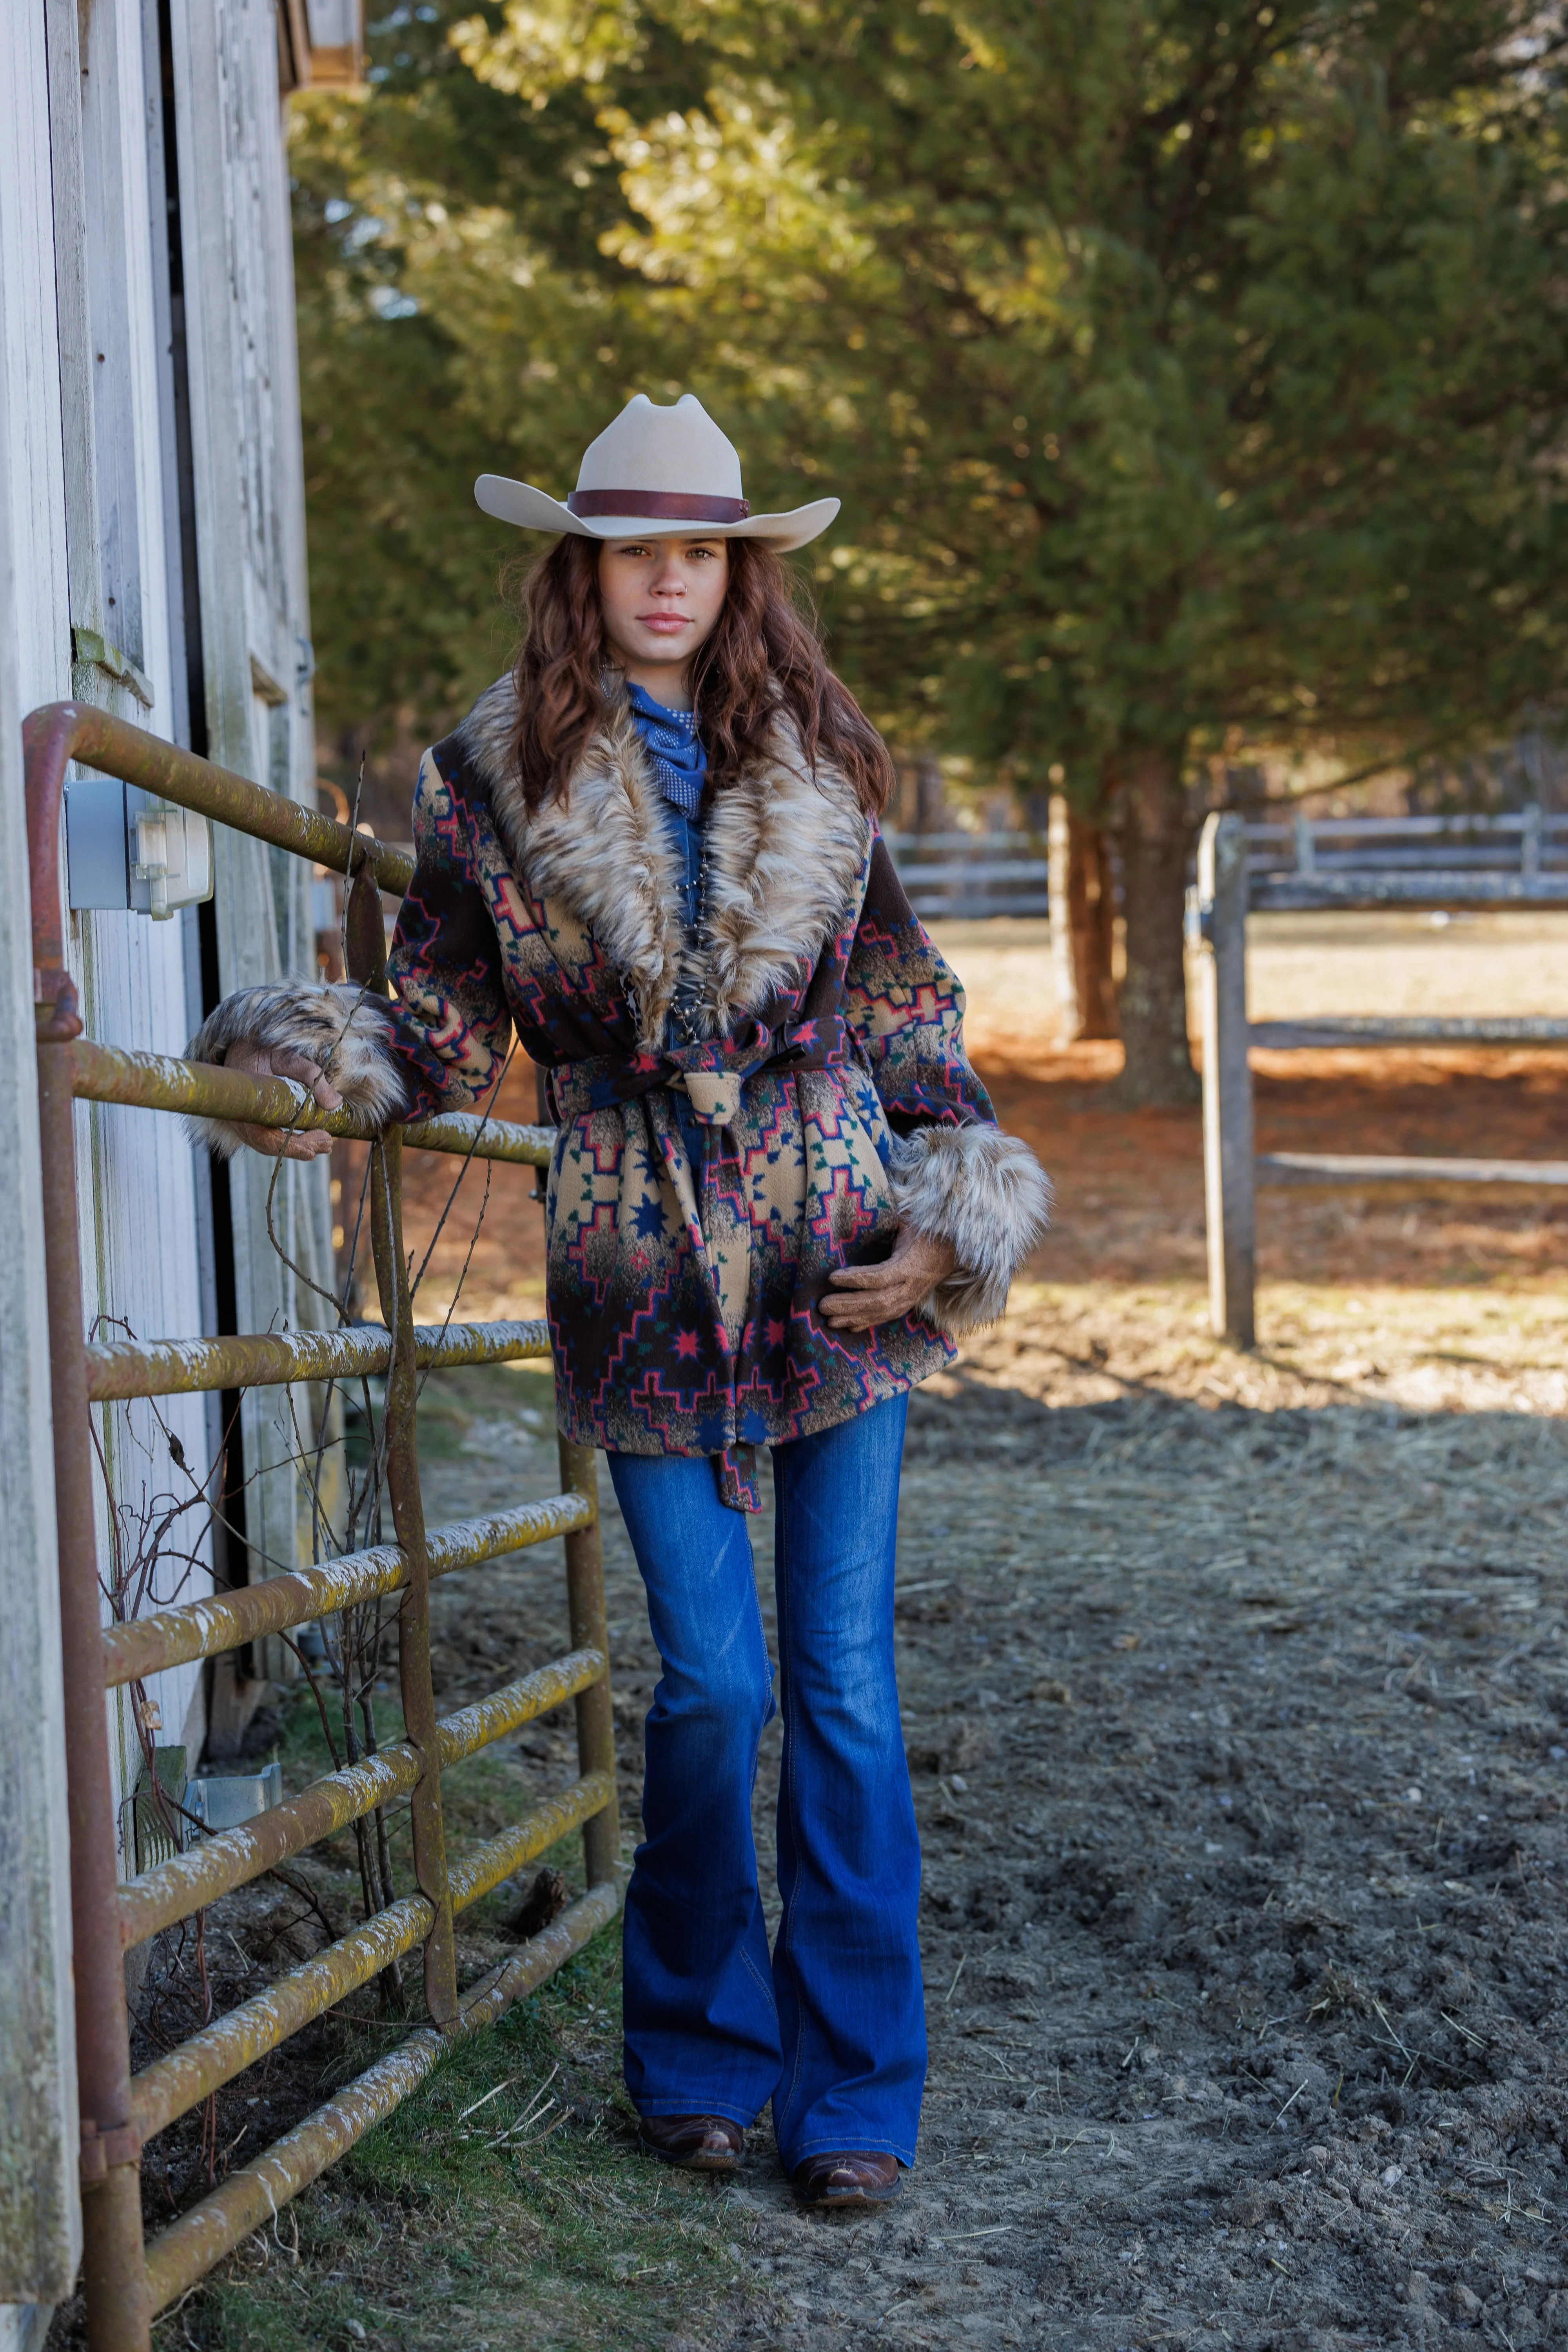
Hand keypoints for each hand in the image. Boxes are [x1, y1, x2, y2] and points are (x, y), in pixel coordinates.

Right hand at [219, 1043, 340, 1159]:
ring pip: (269, 1143)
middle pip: (269, 1145)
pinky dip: (290, 1140)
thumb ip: (310, 1074)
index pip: (264, 1138)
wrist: (240, 1048)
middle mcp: (240, 1118)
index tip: (312, 1152)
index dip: (288, 1148)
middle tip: (328, 1143)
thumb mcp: (286, 1057)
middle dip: (301, 1147)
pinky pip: (268, 1137)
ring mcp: (243, 1122)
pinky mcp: (250, 1122)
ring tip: (326, 1143)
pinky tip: (311, 1138)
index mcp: (245, 1104)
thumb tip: (334, 1103)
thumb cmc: (261, 1051)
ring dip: (298, 1146)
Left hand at [819, 1223, 957, 1331]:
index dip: (855, 1279)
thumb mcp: (908, 1220)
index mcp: (910, 1264)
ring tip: (830, 1321)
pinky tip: (850, 1327)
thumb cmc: (927, 1230)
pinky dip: (868, 1323)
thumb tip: (858, 1209)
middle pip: (876, 1301)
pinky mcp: (910, 1302)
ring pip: (881, 1313)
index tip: (832, 1276)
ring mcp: (911, 1297)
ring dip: (854, 1318)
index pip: (878, 1276)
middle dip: (848, 1305)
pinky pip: (888, 1316)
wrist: (954, 1249)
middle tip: (822, 1306)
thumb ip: (887, 1219)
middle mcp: (911, 1286)